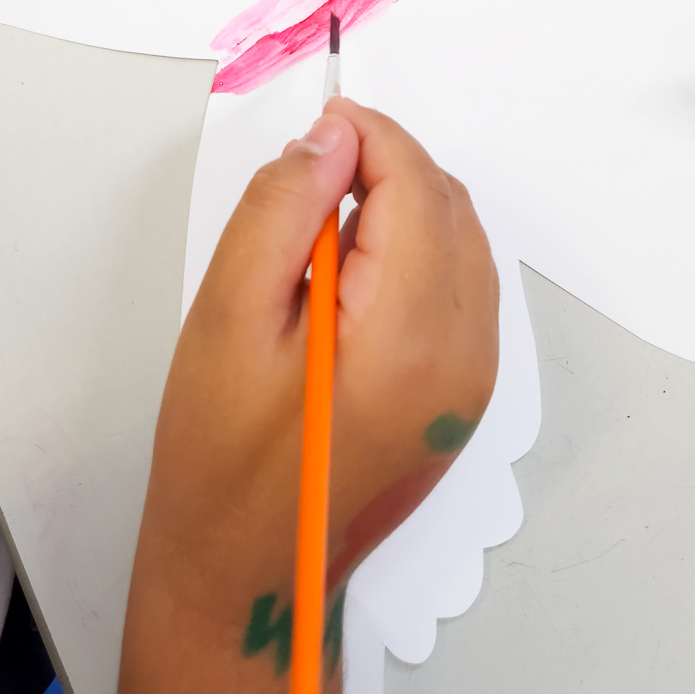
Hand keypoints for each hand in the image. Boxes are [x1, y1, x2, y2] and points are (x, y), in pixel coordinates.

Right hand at [114, 98, 499, 693]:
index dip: (372, 136)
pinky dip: (421, 252)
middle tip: (315, 170)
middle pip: (449, 208)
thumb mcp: (229, 316)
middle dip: (390, 165)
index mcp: (407, 333)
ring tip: (327, 224)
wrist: (248, 570)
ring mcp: (473, 381)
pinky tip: (357, 271)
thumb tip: (331, 140)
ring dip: (408, 206)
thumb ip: (282, 211)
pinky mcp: (464, 397)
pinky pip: (462, 289)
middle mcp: (463, 354)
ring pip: (463, 243)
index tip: (322, 123)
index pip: (416, 188)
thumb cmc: (221, 454)